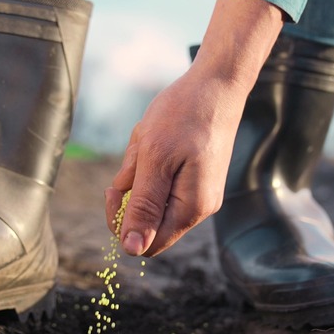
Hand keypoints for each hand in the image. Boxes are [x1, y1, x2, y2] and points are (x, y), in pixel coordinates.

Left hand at [105, 69, 246, 256]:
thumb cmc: (185, 115)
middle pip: (148, 225)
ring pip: (152, 202)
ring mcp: (200, 195)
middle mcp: (199, 209)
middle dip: (131, 196)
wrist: (217, 84)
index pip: (145, 244)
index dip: (122, 223)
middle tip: (132, 161)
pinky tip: (157, 141)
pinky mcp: (197, 181)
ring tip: (149, 143)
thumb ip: (143, 207)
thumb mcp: (154, 159)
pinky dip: (151, 167)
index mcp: (190, 209)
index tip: (116, 188)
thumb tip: (132, 250)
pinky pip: (162, 186)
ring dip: (140, 176)